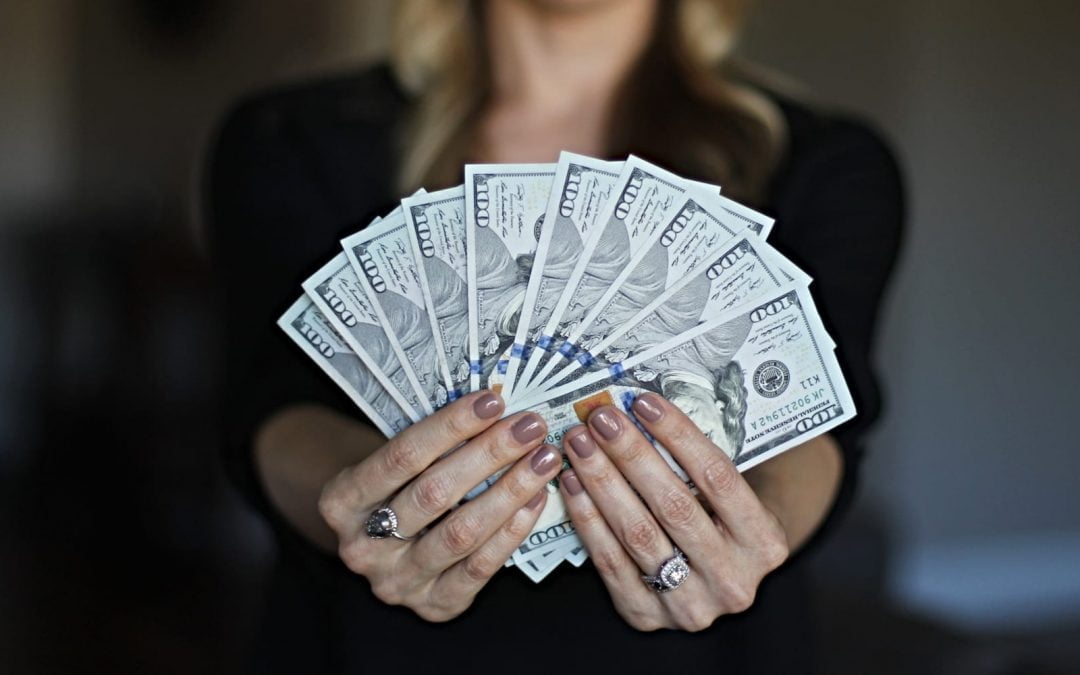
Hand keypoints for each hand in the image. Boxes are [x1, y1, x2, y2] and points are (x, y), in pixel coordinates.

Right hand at [318, 391, 561, 621]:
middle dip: (489, 455)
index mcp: (341, 501)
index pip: (402, 456)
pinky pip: (480, 567)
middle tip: (530, 427)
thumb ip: (431, 443)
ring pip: (461, 533)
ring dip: (510, 491)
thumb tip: (494, 410)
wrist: (381, 545)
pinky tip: (535, 498)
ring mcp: (398, 581)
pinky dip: (513, 530)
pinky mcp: (434, 605)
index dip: (450, 426)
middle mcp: (363, 547)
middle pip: (434, 493)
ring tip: (542, 459)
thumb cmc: (395, 489)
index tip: (492, 401)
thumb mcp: (392, 462)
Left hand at [558, 392, 788, 631]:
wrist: (722, 581)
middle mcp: (732, 580)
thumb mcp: (733, 497)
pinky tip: (573, 483)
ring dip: (602, 481)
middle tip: (600, 418)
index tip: (643, 402)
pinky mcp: (647, 617)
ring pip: (637, 533)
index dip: (678, 435)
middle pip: (673, 505)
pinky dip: (587, 517)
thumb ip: (698, 465)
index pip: (718, 478)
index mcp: (764, 543)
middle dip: (630, 454)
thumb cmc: (723, 523)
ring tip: (580, 444)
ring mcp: (689, 605)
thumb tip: (640, 410)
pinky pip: (609, 561)